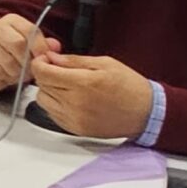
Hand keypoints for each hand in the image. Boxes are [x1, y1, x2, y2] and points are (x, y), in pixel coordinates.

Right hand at [0, 13, 59, 93]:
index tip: (43, 59)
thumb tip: (54, 46)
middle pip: (18, 44)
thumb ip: (43, 46)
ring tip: (16, 73)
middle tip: (29, 70)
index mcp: (11, 20)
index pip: (30, 30)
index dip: (40, 47)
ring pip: (6, 59)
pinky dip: (3, 76)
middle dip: (27, 61)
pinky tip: (4, 75)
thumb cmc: (9, 55)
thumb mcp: (29, 49)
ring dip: (15, 71)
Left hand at [29, 53, 152, 138]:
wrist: (146, 113)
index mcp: (83, 84)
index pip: (43, 73)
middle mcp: (75, 103)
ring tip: (65, 85)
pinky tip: (70, 98)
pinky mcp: (76, 129)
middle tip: (57, 70)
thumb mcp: (104, 63)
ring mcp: (74, 119)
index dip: (40, 63)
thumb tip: (52, 58)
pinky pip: (52, 114)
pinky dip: (55, 105)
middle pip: (41, 86)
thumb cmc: (129, 86)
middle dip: (45, 75)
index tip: (45, 60)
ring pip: (43, 101)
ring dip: (48, 91)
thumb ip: (74, 61)